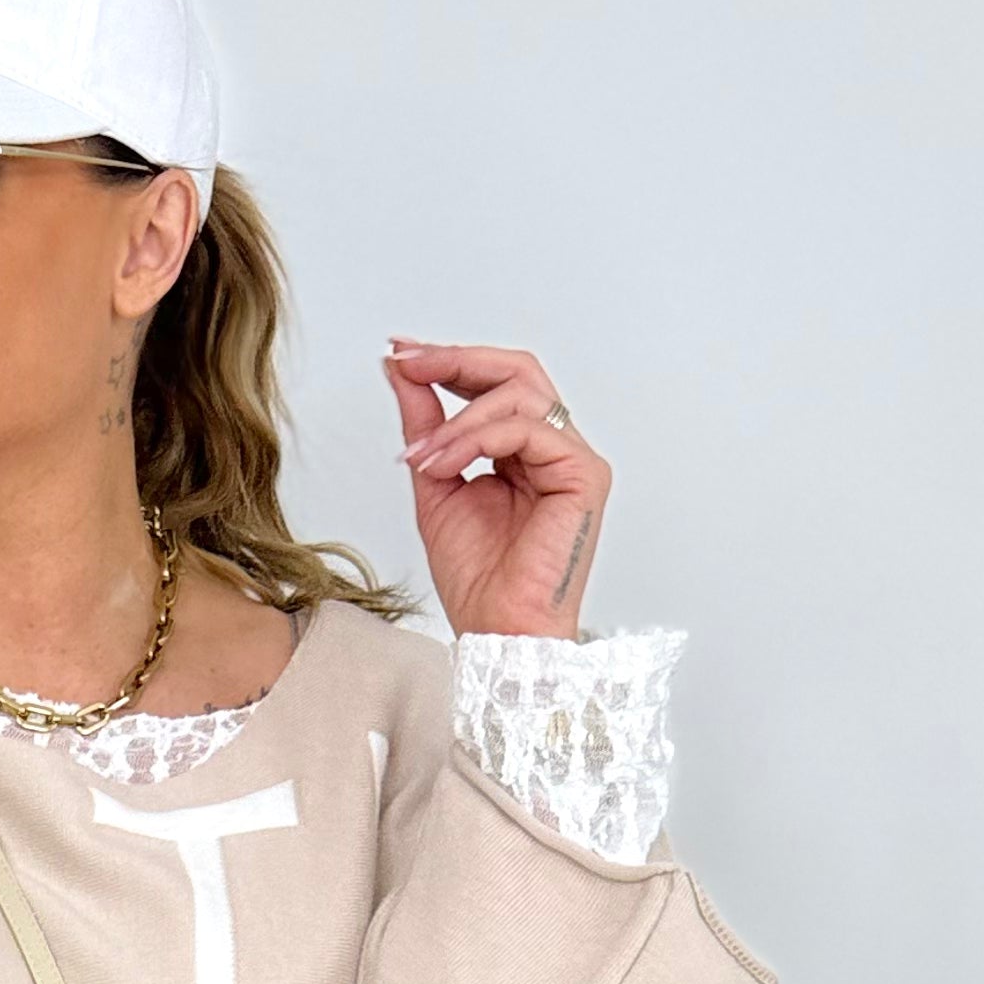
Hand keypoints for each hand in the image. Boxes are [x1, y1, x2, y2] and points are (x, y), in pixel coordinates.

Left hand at [383, 340, 611, 642]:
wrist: (497, 631)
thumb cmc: (477, 578)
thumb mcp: (435, 484)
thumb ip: (425, 427)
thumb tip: (400, 370)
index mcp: (523, 449)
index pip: (494, 383)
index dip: (448, 362)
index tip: (399, 353)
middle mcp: (554, 447)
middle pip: (516, 370)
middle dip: (456, 360)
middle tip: (408, 363)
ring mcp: (573, 458)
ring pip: (518, 394)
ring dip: (457, 418)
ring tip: (420, 454)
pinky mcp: (584, 475)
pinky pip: (528, 429)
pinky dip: (476, 439)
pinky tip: (442, 464)